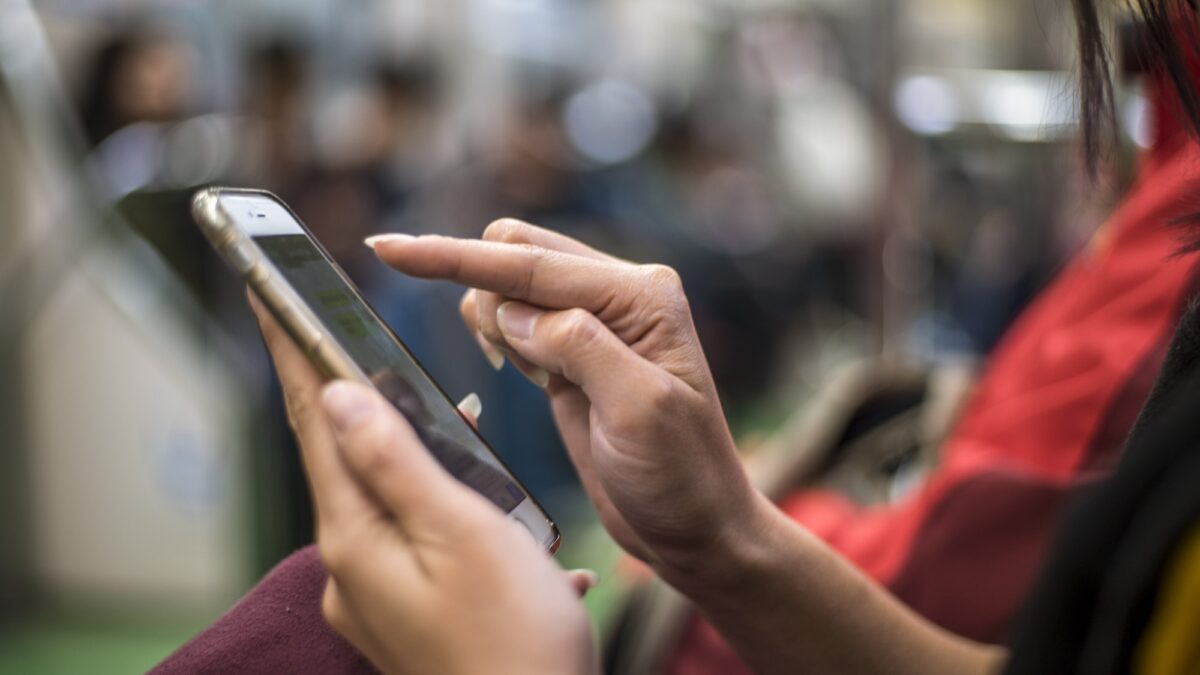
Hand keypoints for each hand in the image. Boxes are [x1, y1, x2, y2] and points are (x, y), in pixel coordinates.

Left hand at [250, 296, 595, 674]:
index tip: (268, 295)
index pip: (315, 421)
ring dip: (413, 448)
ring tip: (450, 417)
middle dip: (351, 393)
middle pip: (344, 455)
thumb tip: (338, 393)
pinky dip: (447, 506)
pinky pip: (417, 535)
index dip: (294, 353)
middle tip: (345, 335)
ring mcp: (379, 594)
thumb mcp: (462, 533)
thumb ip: (396, 459)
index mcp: (358, 536)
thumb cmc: (514, 637)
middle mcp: (354, 565)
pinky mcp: (411, 611)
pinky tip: (495, 511)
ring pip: (387, 494)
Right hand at [368, 220, 762, 585]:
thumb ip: (578, 348)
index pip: (532, 264)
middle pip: (516, 254)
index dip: (454, 257)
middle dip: (477, 284)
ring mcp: (594, 324)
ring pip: (509, 286)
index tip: (386, 248)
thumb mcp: (639, 411)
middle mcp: (618, 297)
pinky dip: (496, 335)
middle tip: (504, 362)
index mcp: (640, 296)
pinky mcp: (570, 357)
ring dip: (489, 317)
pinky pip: (513, 321)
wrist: (698, 529)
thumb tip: (511, 311)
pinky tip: (519, 372)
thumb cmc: (682, 477)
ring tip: (525, 376)